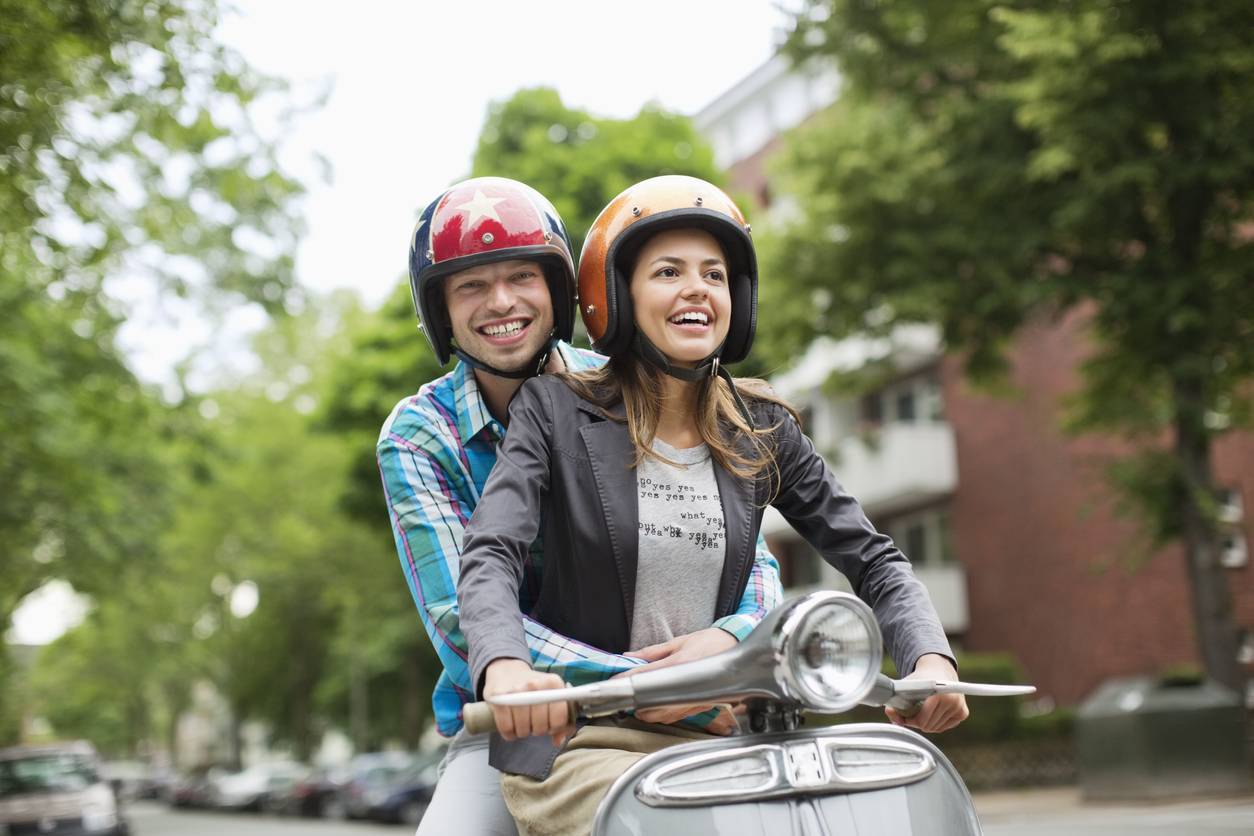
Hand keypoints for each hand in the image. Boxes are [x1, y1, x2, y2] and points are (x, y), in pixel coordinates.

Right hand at [482, 658, 572, 745]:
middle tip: (533, 723)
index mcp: (553, 682)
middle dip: (537, 730)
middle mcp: (535, 684)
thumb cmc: (534, 689)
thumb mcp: (552, 696)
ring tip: (522, 723)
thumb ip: (562, 719)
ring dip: (522, 732)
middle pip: (540, 726)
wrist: (508, 670)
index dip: (554, 727)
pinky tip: (511, 726)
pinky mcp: (498, 697)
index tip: (549, 724)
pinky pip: (506, 728)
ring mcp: (516, 690)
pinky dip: (509, 733)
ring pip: (523, 729)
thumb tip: (558, 741)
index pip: (559, 717)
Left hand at [616, 628, 738, 728]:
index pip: (648, 675)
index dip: (628, 680)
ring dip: (648, 712)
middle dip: (636, 702)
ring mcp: (696, 698)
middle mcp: (689, 684)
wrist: (735, 648)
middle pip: (654, 703)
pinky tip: (656, 707)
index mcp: (681, 663)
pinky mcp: (701, 706)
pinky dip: (662, 715)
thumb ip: (652, 652)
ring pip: (664, 715)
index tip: (614, 682)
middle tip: (626, 696)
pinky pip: (676, 717)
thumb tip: (629, 655)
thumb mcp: (679, 642)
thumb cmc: (709, 642)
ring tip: (639, 703)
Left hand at [884, 654, 969, 732]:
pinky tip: (931, 713)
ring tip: (920, 711)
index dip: (909, 720)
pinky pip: (944, 727)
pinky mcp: (963, 713)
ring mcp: (959, 708)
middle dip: (916, 722)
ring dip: (926, 723)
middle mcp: (953, 701)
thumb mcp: (905, 687)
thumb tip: (889, 713)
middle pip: (928, 726)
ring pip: (936, 729)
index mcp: (939, 695)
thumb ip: (895, 700)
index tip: (902, 715)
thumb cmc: (920, 679)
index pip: (921, 721)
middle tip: (910, 713)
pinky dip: (935, 723)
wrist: (937, 670)